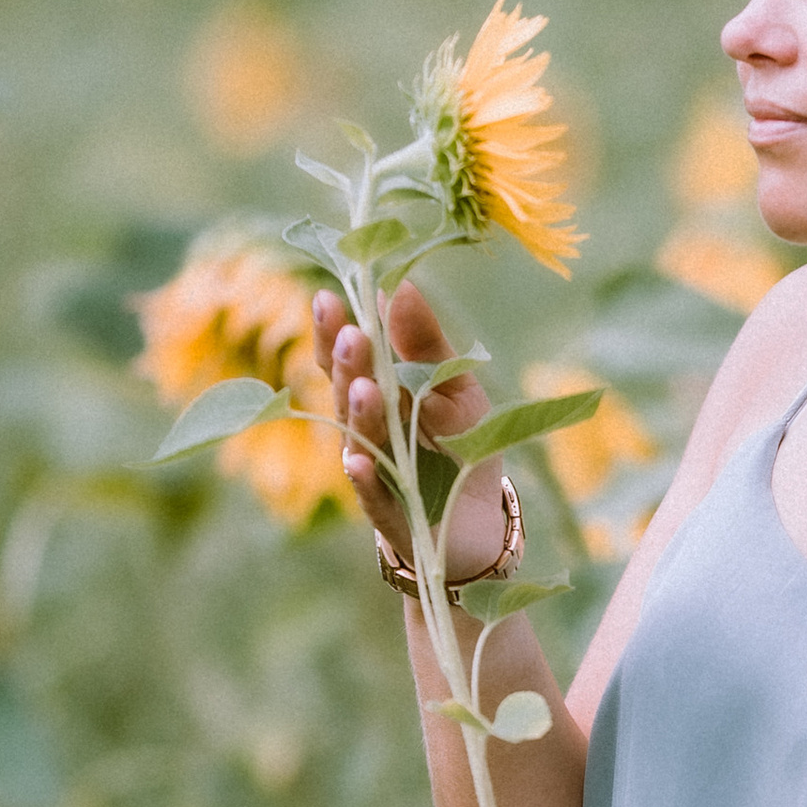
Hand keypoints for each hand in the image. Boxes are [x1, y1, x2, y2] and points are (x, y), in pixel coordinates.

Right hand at [313, 277, 504, 576]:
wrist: (479, 521)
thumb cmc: (461, 444)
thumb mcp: (454, 384)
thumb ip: (426, 343)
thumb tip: (400, 286)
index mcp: (375, 394)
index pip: (343, 357)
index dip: (333, 330)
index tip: (328, 296)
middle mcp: (364, 431)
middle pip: (344, 393)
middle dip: (346, 365)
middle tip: (351, 337)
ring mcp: (373, 473)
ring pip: (357, 440)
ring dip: (358, 414)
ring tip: (363, 388)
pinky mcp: (389, 515)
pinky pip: (373, 495)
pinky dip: (365, 479)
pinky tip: (359, 460)